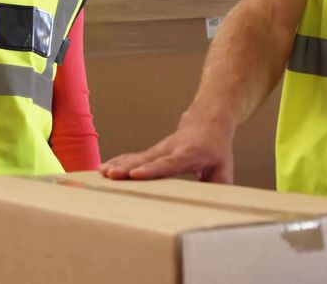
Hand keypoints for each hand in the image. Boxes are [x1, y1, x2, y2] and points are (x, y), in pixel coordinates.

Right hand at [99, 109, 235, 182]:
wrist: (207, 121)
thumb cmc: (216, 148)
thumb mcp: (224, 168)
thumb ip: (219, 188)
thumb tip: (213, 206)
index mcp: (189, 154)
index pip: (168, 163)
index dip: (152, 169)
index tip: (135, 174)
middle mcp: (170, 150)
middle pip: (147, 160)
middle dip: (128, 168)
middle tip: (112, 175)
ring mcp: (159, 150)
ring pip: (136, 157)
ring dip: (119, 165)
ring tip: (102, 173)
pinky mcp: (152, 152)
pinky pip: (133, 157)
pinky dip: (118, 162)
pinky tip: (103, 168)